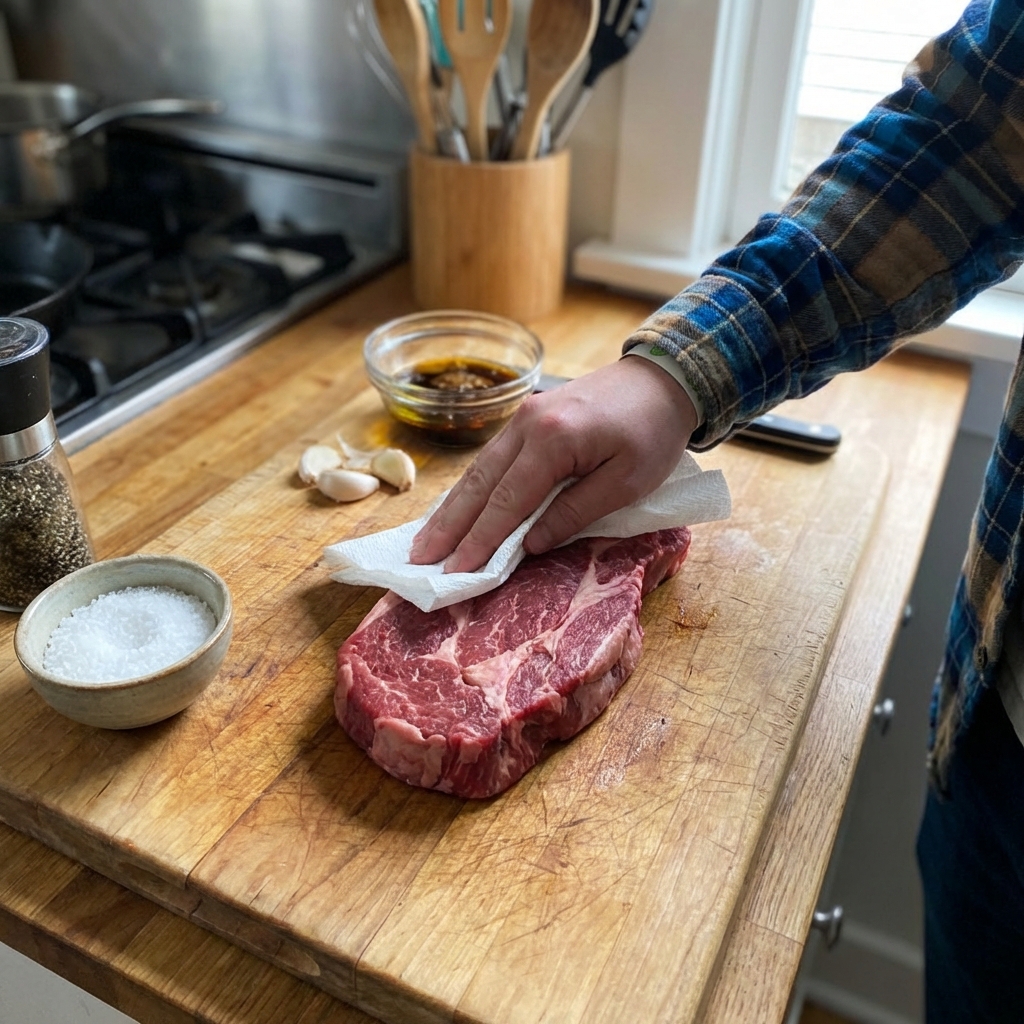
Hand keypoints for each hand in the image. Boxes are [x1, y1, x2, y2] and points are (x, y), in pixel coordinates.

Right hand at [409, 356, 699, 571]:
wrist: (662, 379)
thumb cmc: (652, 433)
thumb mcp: (626, 483)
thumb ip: (575, 512)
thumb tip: (529, 544)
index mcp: (553, 441)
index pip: (507, 502)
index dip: (479, 541)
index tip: (455, 571)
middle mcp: (527, 425)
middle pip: (480, 484)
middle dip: (449, 526)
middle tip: (419, 560)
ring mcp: (523, 417)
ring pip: (479, 470)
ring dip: (452, 509)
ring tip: (425, 541)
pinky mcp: (527, 417)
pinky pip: (491, 459)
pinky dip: (471, 488)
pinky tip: (456, 509)